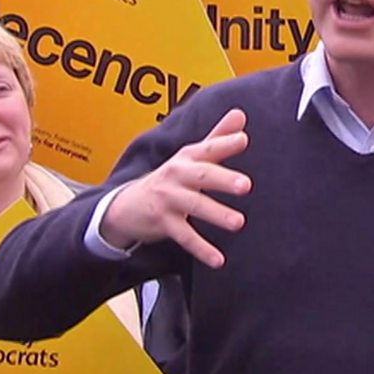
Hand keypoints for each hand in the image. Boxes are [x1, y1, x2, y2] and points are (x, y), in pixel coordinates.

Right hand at [100, 108, 251, 267]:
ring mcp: (169, 199)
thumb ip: (218, 137)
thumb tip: (241, 113)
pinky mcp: (163, 222)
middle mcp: (177, 175)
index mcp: (188, 157)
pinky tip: (218, 259)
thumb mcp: (191, 155)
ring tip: (238, 223)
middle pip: (201, 175)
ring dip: (216, 214)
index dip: (225, 142)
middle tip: (246, 185)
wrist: (128, 205)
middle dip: (223, 179)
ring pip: (194, 206)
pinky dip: (201, 248)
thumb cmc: (170, 178)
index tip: (243, 139)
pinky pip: (184, 236)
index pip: (208, 147)